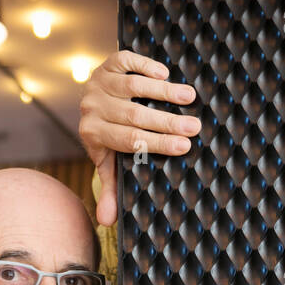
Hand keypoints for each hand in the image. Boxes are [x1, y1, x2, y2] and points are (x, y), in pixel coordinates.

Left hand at [78, 50, 202, 225]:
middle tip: (195, 126)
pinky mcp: (107, 64)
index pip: (130, 141)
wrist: (89, 101)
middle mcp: (93, 107)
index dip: (158, 143)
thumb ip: (109, 188)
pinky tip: (165, 74)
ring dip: (164, 92)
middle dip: (167, 122)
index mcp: (94, 134)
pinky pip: (126, 62)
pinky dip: (145, 66)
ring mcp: (99, 84)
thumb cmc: (106, 136)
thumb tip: (107, 222)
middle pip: (135, 116)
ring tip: (190, 97)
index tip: (185, 146)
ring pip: (133, 87)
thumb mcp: (107, 162)